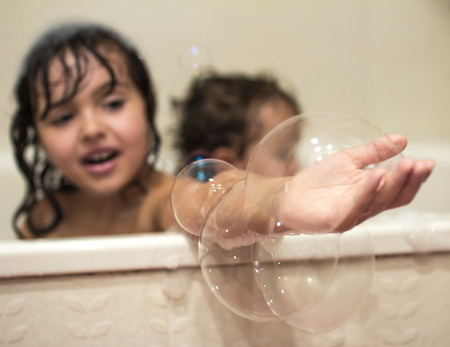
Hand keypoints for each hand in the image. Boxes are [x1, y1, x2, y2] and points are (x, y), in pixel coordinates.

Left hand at [280, 134, 434, 232]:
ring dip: (393, 183)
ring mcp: (352, 216)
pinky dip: (367, 191)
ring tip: (405, 166)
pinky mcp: (336, 221)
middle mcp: (366, 207)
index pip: (399, 188)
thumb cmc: (318, 181)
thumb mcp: (348, 160)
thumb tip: (403, 139)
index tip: (427, 163)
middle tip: (418, 164)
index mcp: (371, 194)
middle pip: (394, 197)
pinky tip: (376, 175)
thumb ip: (374, 152)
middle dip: (409, 180)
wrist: (288, 195)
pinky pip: (356, 206)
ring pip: (379, 202)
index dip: (414, 178)